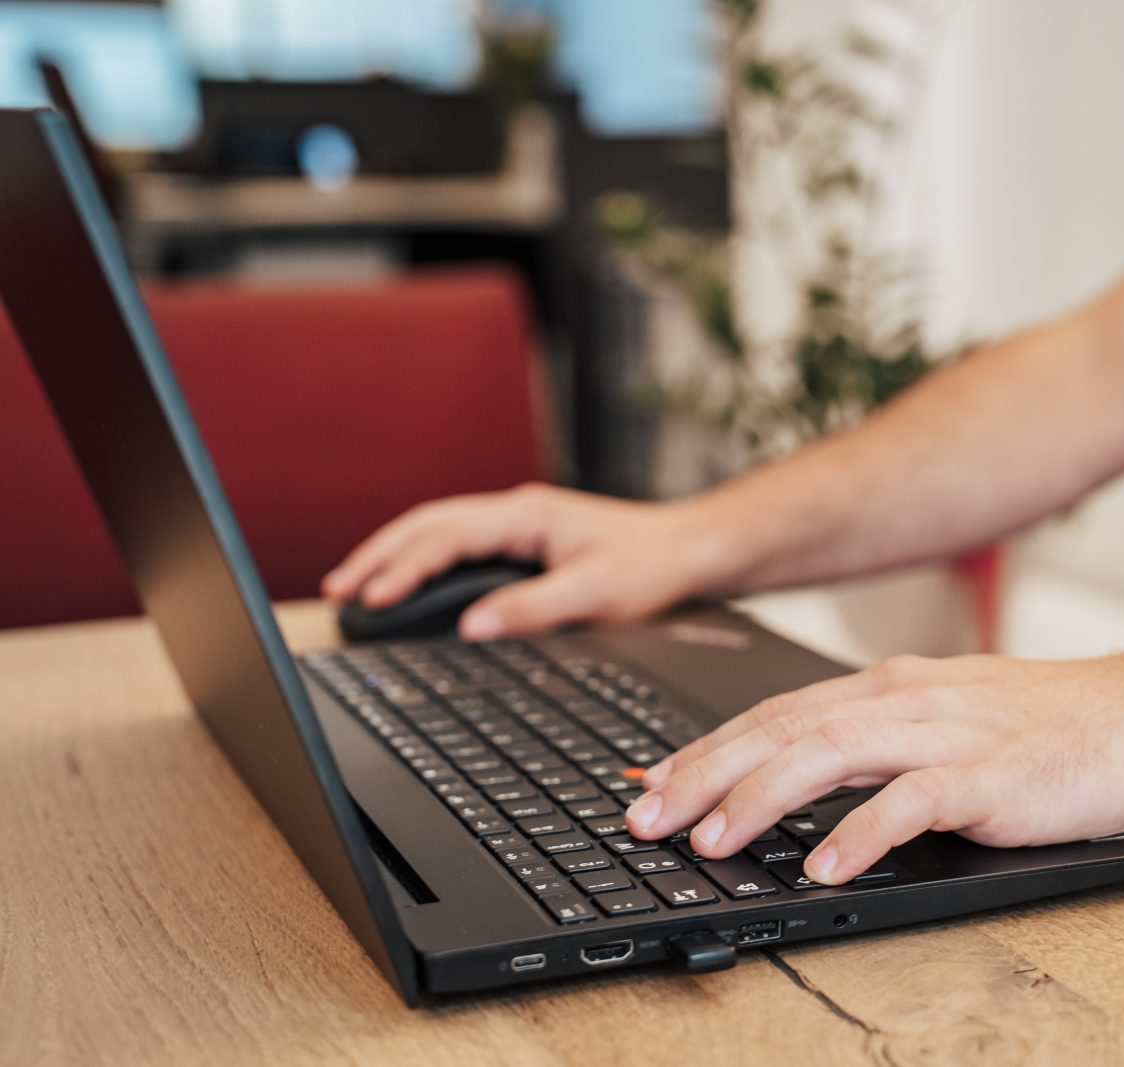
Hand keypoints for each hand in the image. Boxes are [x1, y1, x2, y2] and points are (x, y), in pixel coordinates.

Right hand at [321, 484, 732, 637]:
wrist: (690, 549)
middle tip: (338, 590)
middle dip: (379, 555)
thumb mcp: (595, 594)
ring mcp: (518, 523)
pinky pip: (458, 543)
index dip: (403, 568)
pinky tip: (409, 581)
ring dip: (395, 554)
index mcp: (526, 515)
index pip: (446, 537)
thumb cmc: (651, 565)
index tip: (372, 598)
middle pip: (428, 524)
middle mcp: (516, 511)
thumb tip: (472, 627)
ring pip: (439, 530)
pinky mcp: (525, 540)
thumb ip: (532, 608)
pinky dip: (424, 559)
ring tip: (355, 586)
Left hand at [623, 651, 1123, 884]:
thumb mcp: (949, 721)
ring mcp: (950, 733)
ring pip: (830, 753)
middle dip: (704, 772)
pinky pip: (912, 801)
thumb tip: (796, 775)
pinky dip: (861, 833)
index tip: (646, 784)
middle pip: (782, 728)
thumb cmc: (1054, 726)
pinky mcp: (993, 775)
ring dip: (761, 797)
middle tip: (644, 819)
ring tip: (711, 842)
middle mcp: (907, 700)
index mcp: (891, 688)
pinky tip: (823, 866)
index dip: (704, 748)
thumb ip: (874, 746)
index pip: (776, 713)